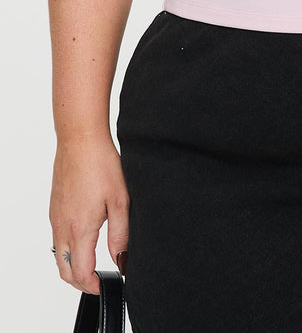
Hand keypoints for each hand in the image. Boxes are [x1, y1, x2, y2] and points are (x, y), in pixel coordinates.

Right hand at [49, 135, 129, 294]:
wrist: (80, 140)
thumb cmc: (101, 164)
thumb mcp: (120, 201)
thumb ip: (120, 235)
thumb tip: (122, 260)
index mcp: (80, 229)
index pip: (80, 273)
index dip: (93, 286)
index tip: (105, 285)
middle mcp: (62, 227)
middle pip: (65, 271)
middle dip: (81, 282)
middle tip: (99, 281)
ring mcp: (55, 218)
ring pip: (59, 255)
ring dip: (73, 266)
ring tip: (94, 263)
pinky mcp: (54, 209)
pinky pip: (57, 238)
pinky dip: (68, 249)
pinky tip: (85, 239)